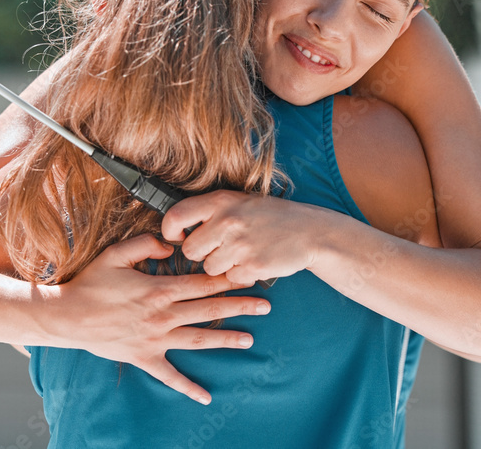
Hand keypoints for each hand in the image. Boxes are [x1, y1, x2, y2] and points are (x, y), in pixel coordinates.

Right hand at [46, 233, 270, 404]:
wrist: (67, 316)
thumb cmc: (91, 283)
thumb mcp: (116, 254)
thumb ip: (145, 245)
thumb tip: (170, 245)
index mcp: (159, 289)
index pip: (202, 283)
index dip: (227, 279)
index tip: (249, 276)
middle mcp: (163, 315)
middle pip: (209, 310)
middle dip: (239, 306)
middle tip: (265, 306)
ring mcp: (155, 339)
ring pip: (198, 339)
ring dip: (226, 340)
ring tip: (250, 340)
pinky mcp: (144, 357)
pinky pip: (170, 376)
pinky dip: (188, 387)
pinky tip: (206, 397)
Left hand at [160, 191, 324, 285]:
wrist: (309, 231)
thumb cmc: (268, 216)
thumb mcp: (238, 201)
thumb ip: (209, 211)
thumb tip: (174, 226)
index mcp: (220, 201)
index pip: (176, 216)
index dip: (170, 230)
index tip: (178, 236)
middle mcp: (227, 221)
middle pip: (191, 251)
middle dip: (203, 253)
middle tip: (221, 247)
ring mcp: (240, 245)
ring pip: (209, 268)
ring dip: (223, 266)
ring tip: (242, 252)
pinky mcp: (253, 266)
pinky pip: (231, 279)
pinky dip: (241, 275)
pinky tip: (255, 261)